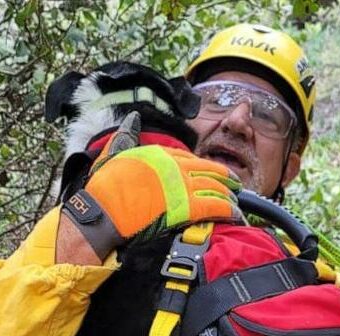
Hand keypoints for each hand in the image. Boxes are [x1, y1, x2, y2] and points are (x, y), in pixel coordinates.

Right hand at [61, 144, 241, 259]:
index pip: (189, 158)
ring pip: (215, 188)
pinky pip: (215, 206)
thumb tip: (132, 118)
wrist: (103, 214)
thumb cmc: (103, 190)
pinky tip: (235, 213)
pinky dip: (228, 209)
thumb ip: (126, 136)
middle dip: (224, 178)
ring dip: (229, 195)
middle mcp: (174, 167)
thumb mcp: (113, 154)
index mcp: (159, 154)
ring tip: (237, 202)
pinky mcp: (186, 207)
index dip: (204, 167)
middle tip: (235, 185)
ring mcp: (182, 186)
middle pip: (208, 170)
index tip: (211, 172)